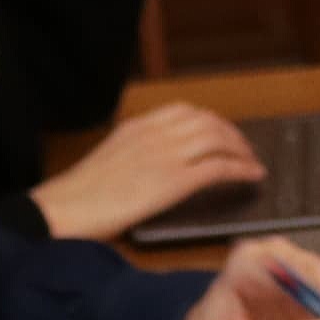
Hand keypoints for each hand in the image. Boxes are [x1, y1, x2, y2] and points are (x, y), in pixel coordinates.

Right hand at [35, 105, 266, 245]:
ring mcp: (167, 155)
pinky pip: (220, 167)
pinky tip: (252, 175)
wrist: (66, 208)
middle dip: (231, 133)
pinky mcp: (175, 181)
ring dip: (241, 149)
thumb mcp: (110, 157)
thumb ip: (135, 152)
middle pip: (207, 121)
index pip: (184, 111)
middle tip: (243, 148)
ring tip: (251, 161)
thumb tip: (155, 163)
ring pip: (218, 139)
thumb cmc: (80, 194)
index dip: (210, 120)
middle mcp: (155, 134)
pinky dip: (242, 168)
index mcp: (137, 127)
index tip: (220, 131)